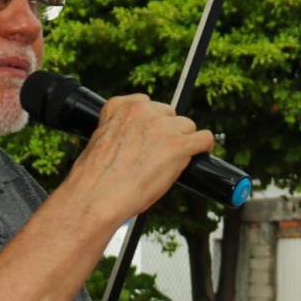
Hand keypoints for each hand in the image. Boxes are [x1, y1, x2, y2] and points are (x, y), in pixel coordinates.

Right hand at [64, 94, 215, 227]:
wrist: (97, 195)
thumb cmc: (96, 177)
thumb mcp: (102, 140)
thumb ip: (122, 130)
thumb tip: (140, 139)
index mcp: (119, 106)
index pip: (147, 105)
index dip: (151, 124)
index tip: (149, 138)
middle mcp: (142, 110)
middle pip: (170, 115)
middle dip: (167, 133)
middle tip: (158, 155)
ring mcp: (161, 127)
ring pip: (187, 127)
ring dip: (182, 142)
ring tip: (169, 162)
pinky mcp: (178, 146)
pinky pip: (204, 138)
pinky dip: (204, 147)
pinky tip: (201, 154)